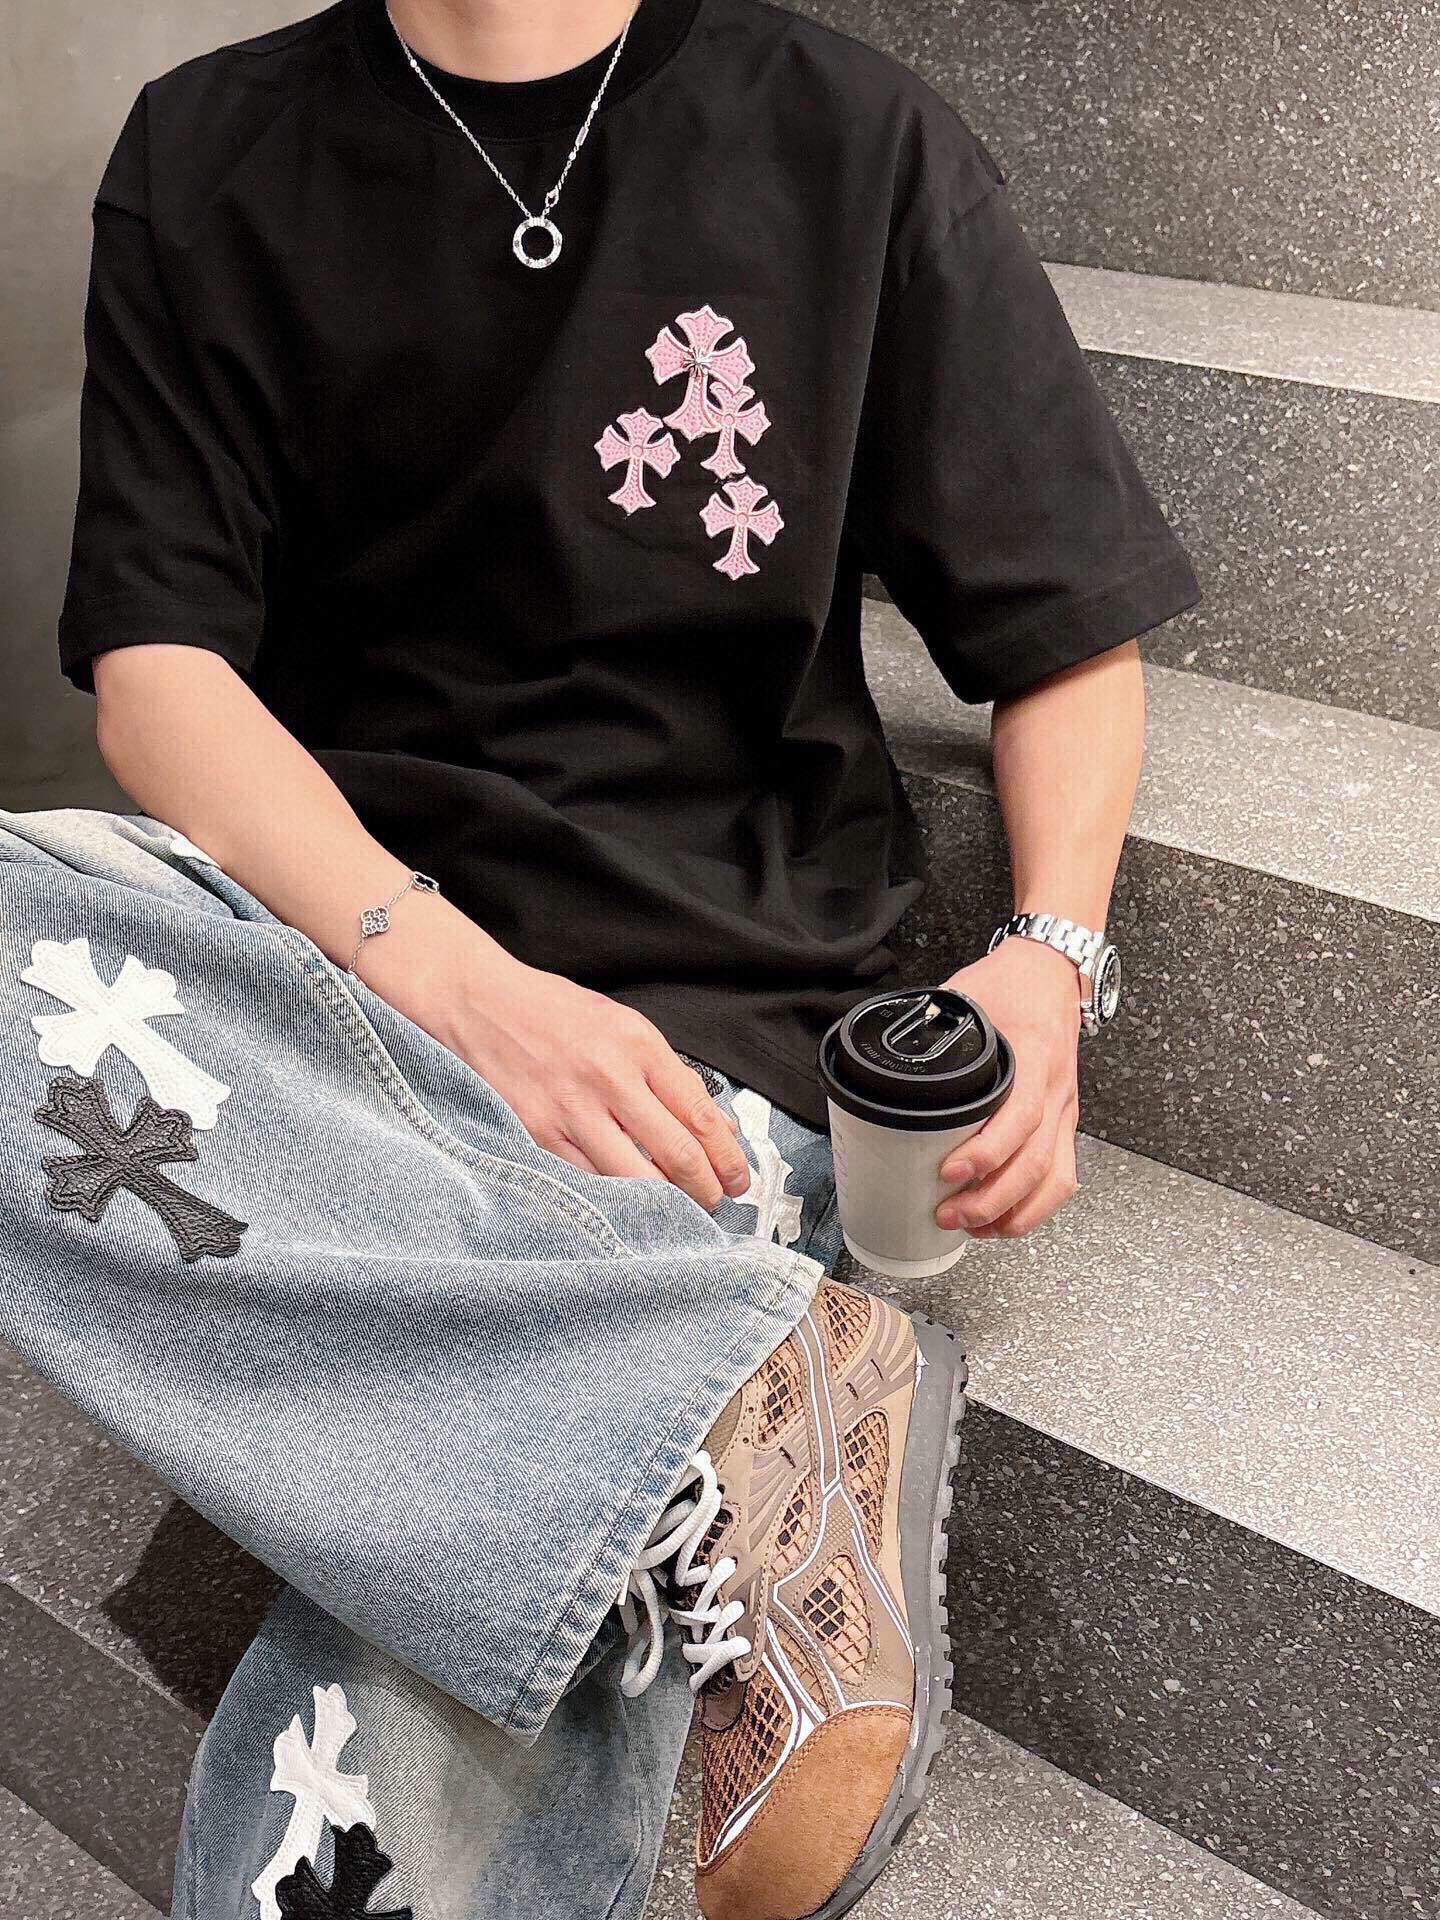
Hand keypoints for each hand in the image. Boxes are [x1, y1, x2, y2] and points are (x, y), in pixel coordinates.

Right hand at [358, 910, 750, 1211]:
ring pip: (635, 1177)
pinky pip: (589, 1180)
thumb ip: (666, 1073)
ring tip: (682, 1212)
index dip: (727, 1156)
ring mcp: (570, 1109)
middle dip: (707, 1188)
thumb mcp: (622, 1025)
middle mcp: (608, 1077)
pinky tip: (632, 1206)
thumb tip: (712, 1126)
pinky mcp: (538, 1133)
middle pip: (676, 1153)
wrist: (479, 1003)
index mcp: (637, 1044)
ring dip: (667, 1204)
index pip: (699, 1114)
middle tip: (717, 1201)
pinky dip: (616, 1199)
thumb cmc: (553, 1013)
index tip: (738, 1175)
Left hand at [933, 938, 1082, 1238]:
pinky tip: (1003, 1221)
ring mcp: (1064, 1110)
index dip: (986, 1152)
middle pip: (1036, 1163)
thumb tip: (882, 1059)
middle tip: (947, 1213)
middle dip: (991, 1199)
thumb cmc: (1010, 982)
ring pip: (1054, 1179)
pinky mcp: (1064, 1122)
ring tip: (971, 1227)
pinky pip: (1061, 1175)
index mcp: (1033, 1058)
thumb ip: (930, 1028)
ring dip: (1014, 1213)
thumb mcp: (964, 997)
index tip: (949, 1171)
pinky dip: (1035, 1207)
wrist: (1052, 969)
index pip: (1020, 1117)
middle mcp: (1055, 1091)